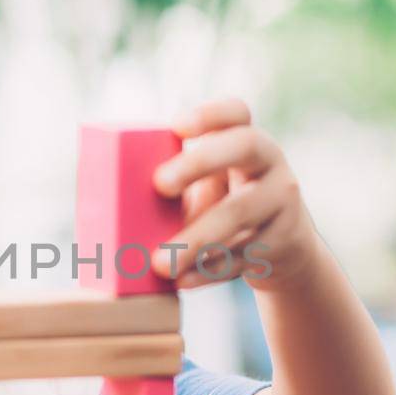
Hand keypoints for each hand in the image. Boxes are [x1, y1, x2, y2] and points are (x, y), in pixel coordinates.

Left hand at [150, 98, 318, 291]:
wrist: (284, 251)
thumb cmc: (226, 210)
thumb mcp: (211, 189)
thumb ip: (180, 185)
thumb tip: (110, 200)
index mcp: (246, 142)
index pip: (237, 112)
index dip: (209, 114)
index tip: (175, 127)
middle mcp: (271, 163)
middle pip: (245, 145)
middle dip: (200, 161)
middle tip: (159, 184)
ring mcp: (283, 201)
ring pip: (240, 212)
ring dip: (196, 238)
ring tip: (160, 262)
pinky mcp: (285, 240)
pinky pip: (244, 256)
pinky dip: (209, 271)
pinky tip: (181, 282)